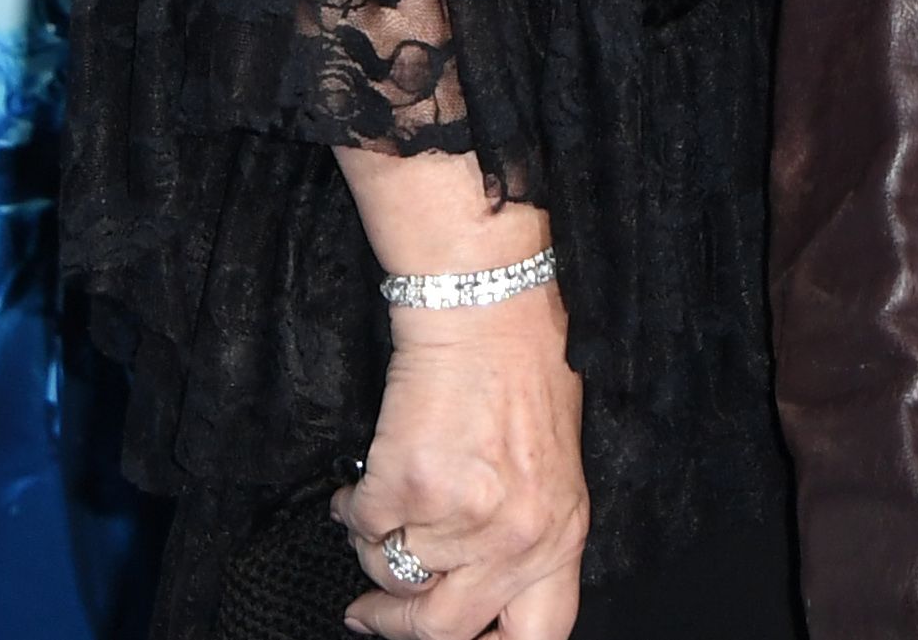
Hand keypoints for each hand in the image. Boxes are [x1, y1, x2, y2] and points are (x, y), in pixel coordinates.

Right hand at [339, 299, 591, 639]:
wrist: (487, 311)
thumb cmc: (523, 377)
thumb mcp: (552, 471)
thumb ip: (524, 536)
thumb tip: (470, 594)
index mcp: (563, 534)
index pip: (540, 635)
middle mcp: (517, 537)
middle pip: (442, 629)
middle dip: (394, 626)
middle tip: (370, 613)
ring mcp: (462, 517)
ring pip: (392, 575)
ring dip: (375, 549)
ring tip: (381, 510)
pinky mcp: (408, 488)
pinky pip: (363, 531)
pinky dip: (354, 512)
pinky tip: (366, 484)